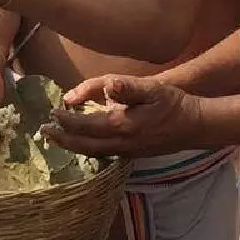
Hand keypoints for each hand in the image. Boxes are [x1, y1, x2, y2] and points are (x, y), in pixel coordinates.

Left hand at [42, 74, 204, 157]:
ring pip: (93, 153)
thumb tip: (107, 84)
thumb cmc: (173, 103)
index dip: (66, 121)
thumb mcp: (152, 88)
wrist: (195, 126)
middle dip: (62, 140)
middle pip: (84, 146)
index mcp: (121, 126)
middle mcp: (121, 144)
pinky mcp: (134, 155)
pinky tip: (85, 144)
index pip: (85, 126)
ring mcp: (127, 152)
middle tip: (44, 132)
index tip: (52, 113)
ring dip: (73, 147)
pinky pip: (104, 155)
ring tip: (58, 139)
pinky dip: (88, 150)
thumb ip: (127, 87)